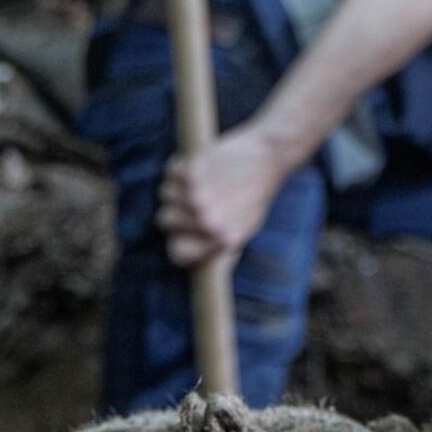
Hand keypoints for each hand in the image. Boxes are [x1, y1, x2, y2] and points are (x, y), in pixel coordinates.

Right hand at [156, 126, 293, 267]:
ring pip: (164, 194)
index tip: (184, 230)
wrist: (268, 156)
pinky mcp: (191, 172)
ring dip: (176, 186)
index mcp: (221, 240)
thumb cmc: (256, 194)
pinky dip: (179, 167)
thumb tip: (208, 276)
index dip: (178, 241)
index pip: (177, 254)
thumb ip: (223, 253)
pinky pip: (169, 172)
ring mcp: (196, 197)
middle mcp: (206, 222)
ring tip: (200, 180)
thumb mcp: (245, 230)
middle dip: (175, 209)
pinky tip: (200, 166)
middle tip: (195, 197)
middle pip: (164, 221)